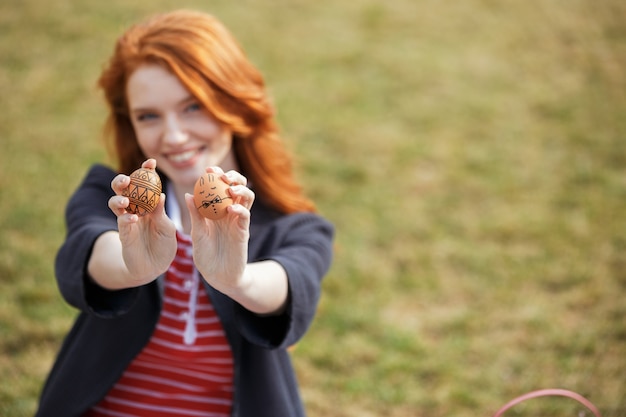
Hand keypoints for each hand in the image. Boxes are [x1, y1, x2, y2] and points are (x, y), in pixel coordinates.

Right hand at [108, 159, 176, 283]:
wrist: (155, 266)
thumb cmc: (164, 243)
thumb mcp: (167, 227)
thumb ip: (161, 213)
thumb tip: (161, 195)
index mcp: (148, 203)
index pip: (144, 182)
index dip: (145, 171)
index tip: (151, 162)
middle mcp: (135, 208)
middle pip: (122, 188)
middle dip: (121, 180)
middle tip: (128, 178)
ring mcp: (127, 219)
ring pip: (115, 202)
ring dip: (118, 198)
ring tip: (125, 200)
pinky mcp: (124, 233)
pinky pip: (121, 222)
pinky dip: (125, 218)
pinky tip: (132, 218)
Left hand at [184, 167, 254, 293]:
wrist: (217, 276)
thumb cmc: (205, 255)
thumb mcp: (197, 232)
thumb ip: (195, 214)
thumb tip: (188, 194)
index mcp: (217, 209)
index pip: (220, 186)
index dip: (217, 174)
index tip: (209, 169)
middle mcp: (230, 211)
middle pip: (238, 186)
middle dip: (233, 176)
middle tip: (223, 176)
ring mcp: (238, 221)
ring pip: (247, 197)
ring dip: (241, 189)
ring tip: (231, 189)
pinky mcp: (243, 232)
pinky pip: (245, 216)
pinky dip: (240, 209)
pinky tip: (230, 209)